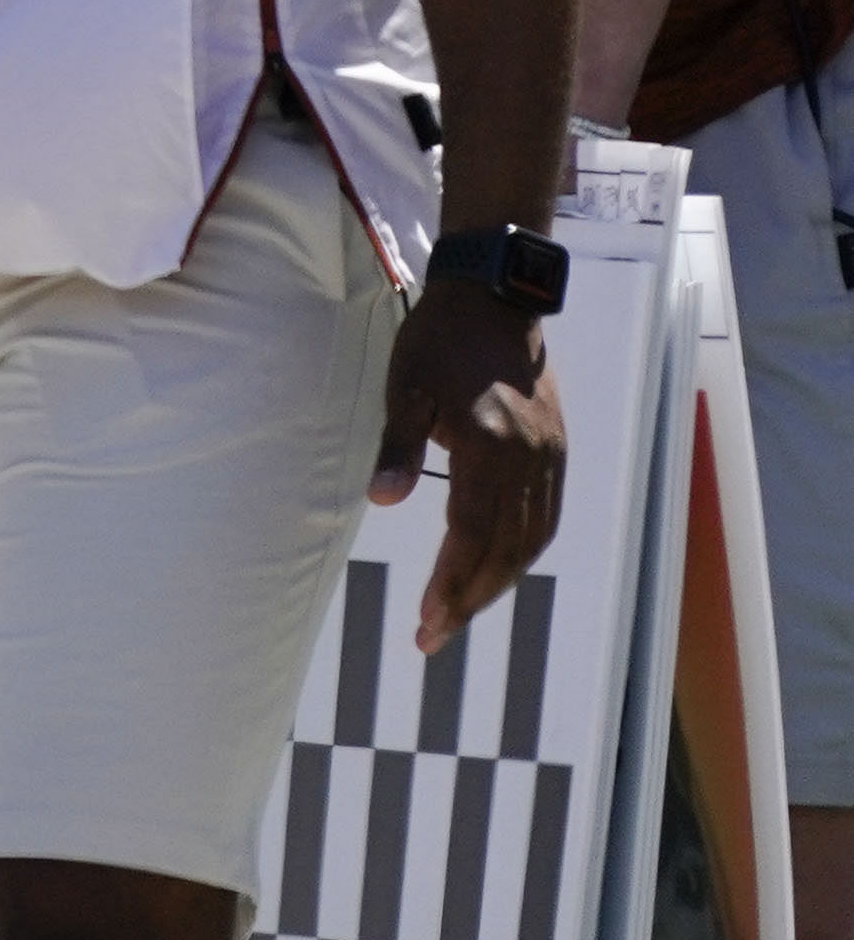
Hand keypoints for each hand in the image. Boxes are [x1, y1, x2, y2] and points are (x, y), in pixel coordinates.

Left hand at [376, 269, 566, 653]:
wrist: (494, 301)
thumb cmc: (438, 343)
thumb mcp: (403, 389)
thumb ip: (396, 447)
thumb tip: (382, 500)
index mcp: (489, 444)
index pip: (472, 532)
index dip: (452, 582)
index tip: (428, 622)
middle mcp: (529, 458)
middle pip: (506, 549)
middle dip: (470, 599)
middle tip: (433, 637)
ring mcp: (550, 457)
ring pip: (531, 540)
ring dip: (497, 583)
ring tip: (459, 614)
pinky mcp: (557, 452)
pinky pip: (545, 518)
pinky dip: (521, 553)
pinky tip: (496, 572)